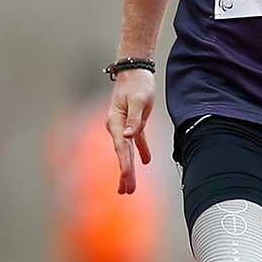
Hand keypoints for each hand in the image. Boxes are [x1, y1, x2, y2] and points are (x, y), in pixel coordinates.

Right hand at [104, 68, 154, 193]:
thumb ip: (134, 119)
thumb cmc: (136, 83)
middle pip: (122, 154)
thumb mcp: (138, 100)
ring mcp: (124, 126)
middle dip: (124, 173)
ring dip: (128, 168)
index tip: (127, 177)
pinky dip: (141, 151)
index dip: (124, 163)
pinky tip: (145, 162)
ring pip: (127, 151)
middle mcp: (117, 126)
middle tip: (126, 191)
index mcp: (115, 122)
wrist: (134, 70)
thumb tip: (129, 136)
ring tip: (128, 187)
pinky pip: (136, 141)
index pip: (121, 147)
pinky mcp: (133, 123)